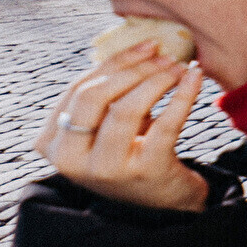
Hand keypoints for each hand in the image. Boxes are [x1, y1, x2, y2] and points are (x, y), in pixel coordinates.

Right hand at [35, 58, 210, 212]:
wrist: (162, 202)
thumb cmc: (131, 154)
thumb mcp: (104, 127)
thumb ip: (106, 93)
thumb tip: (138, 44)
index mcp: (52, 143)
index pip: (78, 90)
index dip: (114, 63)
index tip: (146, 45)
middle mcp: (71, 160)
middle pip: (95, 97)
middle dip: (133, 69)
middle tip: (165, 56)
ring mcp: (106, 169)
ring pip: (126, 109)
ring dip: (157, 80)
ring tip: (179, 67)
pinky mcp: (144, 173)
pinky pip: (165, 124)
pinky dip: (182, 96)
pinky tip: (194, 79)